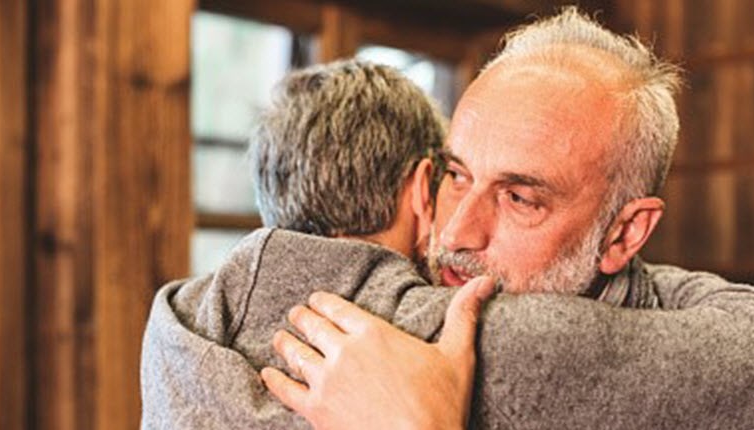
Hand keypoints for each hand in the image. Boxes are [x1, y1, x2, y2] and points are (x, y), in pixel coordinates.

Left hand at [261, 276, 496, 429]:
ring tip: (280, 339)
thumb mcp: (457, 355)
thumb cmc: (441, 404)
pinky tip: (267, 374)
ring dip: (285, 343)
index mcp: (373, 332)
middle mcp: (344, 350)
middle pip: (311, 325)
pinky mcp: (315, 410)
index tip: (315, 300)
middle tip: (294, 314)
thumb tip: (485, 281)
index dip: (322, 301)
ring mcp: (326, 380)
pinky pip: (285, 389)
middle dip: (301, 317)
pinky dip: (273, 379)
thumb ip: (463, 314)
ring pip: (295, 353)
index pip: (336, 307)